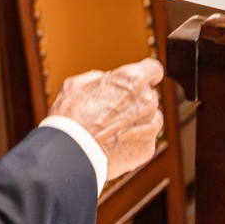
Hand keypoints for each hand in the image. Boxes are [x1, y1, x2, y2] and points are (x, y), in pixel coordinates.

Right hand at [49, 57, 163, 180]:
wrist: (71, 154)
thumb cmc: (71, 118)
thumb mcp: (77, 85)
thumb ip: (100, 77)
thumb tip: (108, 80)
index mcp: (133, 80)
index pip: (153, 69)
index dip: (146, 74)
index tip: (140, 81)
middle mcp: (147, 101)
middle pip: (148, 97)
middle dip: (134, 102)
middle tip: (111, 112)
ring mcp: (150, 126)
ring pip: (149, 119)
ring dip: (136, 122)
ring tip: (111, 131)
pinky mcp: (148, 148)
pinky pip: (144, 141)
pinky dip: (133, 142)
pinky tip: (114, 145)